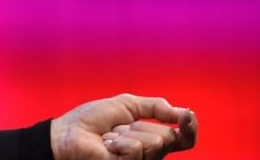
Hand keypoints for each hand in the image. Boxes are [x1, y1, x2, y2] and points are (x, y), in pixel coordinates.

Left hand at [50, 94, 196, 159]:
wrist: (69, 133)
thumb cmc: (92, 121)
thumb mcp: (127, 105)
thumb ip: (156, 107)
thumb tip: (183, 111)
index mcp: (153, 139)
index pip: (182, 139)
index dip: (190, 127)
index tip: (187, 115)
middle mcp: (150, 154)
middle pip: (166, 137)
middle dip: (140, 126)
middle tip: (118, 128)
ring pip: (153, 143)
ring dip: (127, 133)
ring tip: (109, 138)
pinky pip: (135, 150)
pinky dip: (120, 143)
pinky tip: (107, 146)